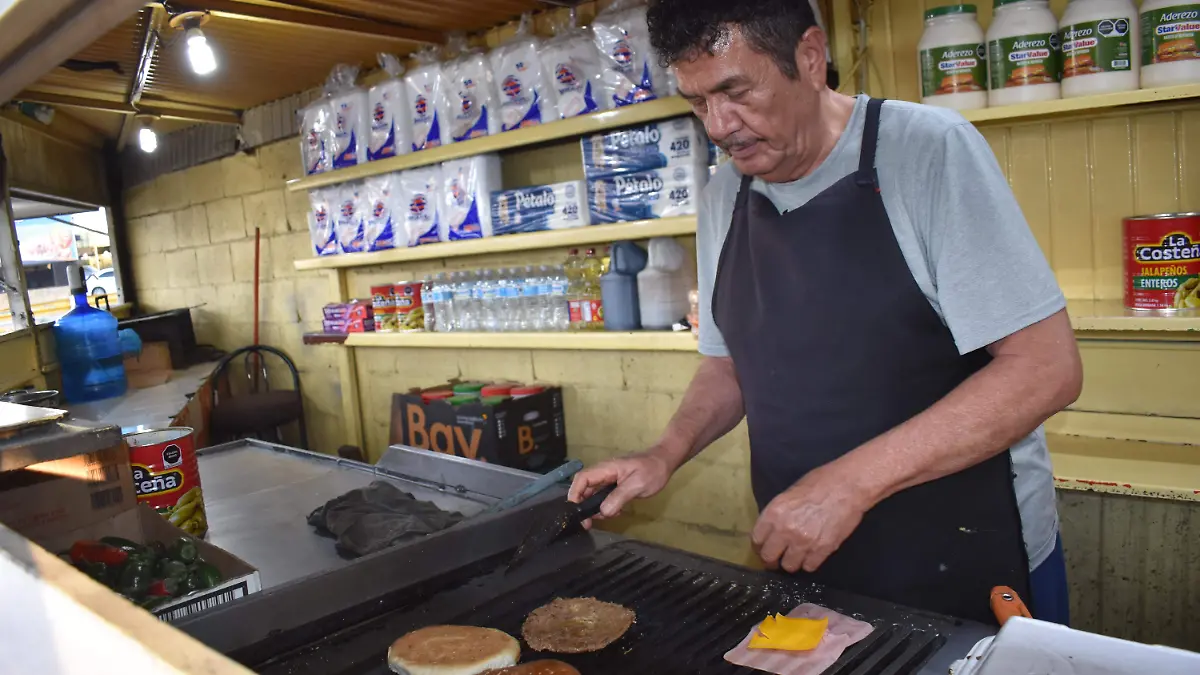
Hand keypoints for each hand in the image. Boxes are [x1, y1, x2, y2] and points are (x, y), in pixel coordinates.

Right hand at [567, 449, 674, 528]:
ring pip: (593, 494)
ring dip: (596, 508)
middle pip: (584, 488)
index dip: (575, 494)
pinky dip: (605, 507)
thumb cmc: (652, 471)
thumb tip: (603, 512)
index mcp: (606, 469)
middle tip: (588, 523)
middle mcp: (603, 473)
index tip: (576, 512)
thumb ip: (619, 497)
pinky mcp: (615, 485)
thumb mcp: (637, 485)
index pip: (582, 479)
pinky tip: (616, 512)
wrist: (664, 462)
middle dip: (583, 506)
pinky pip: (603, 496)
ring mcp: (608, 479)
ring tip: (607, 517)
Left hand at [751, 463, 871, 572]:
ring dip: (792, 562)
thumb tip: (772, 528)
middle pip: (769, 557)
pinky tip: (812, 554)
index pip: (756, 539)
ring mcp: (804, 542)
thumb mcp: (790, 493)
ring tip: (797, 555)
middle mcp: (785, 530)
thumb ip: (778, 513)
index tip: (764, 547)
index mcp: (774, 513)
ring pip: (789, 566)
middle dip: (772, 559)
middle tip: (777, 557)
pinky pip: (809, 567)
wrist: (849, 486)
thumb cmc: (820, 482)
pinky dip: (809, 562)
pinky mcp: (823, 550)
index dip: (759, 546)